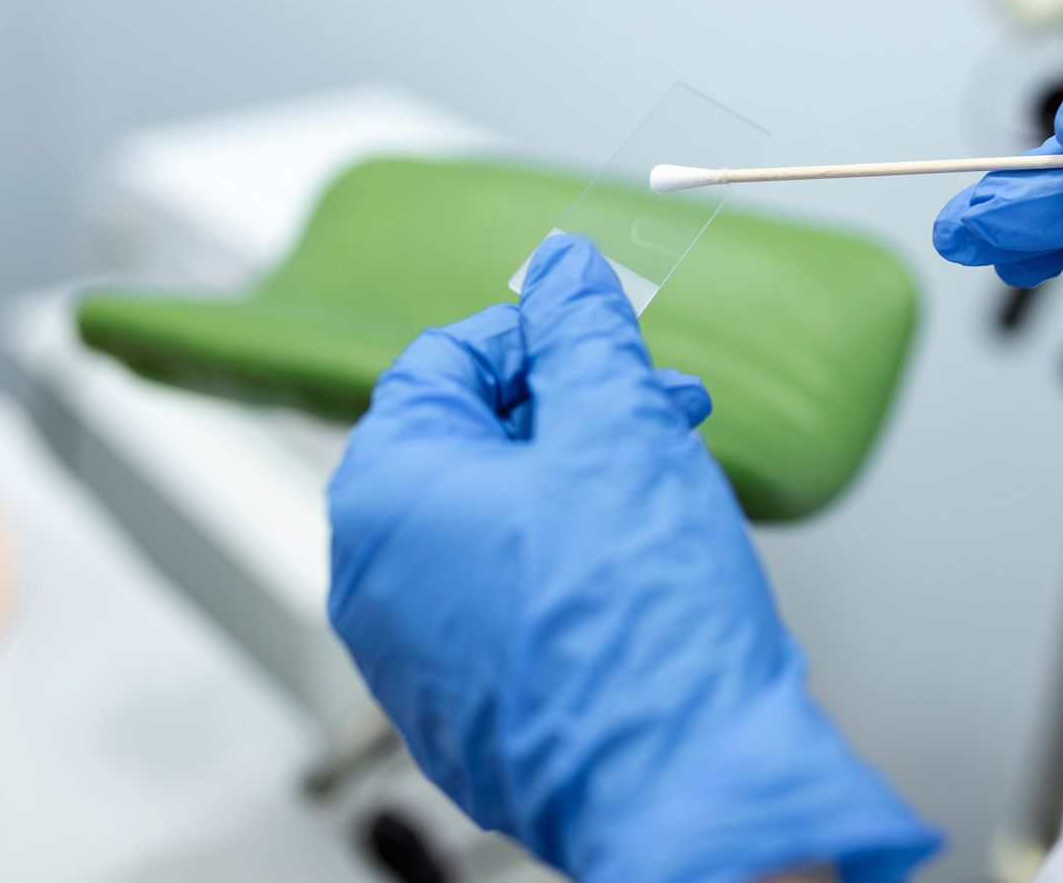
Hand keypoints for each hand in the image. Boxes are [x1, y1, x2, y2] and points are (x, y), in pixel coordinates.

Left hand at [328, 234, 936, 881]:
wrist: (688, 793)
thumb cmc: (640, 623)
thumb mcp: (620, 427)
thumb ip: (582, 330)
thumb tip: (560, 268)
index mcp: (386, 492)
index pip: (440, 363)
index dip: (536, 334)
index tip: (603, 341)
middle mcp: (374, 579)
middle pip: (468, 443)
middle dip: (574, 409)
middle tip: (661, 406)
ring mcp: (412, 656)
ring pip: (491, 524)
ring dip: (578, 481)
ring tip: (667, 480)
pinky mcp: (463, 711)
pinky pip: (503, 602)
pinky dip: (565, 563)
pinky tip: (642, 562)